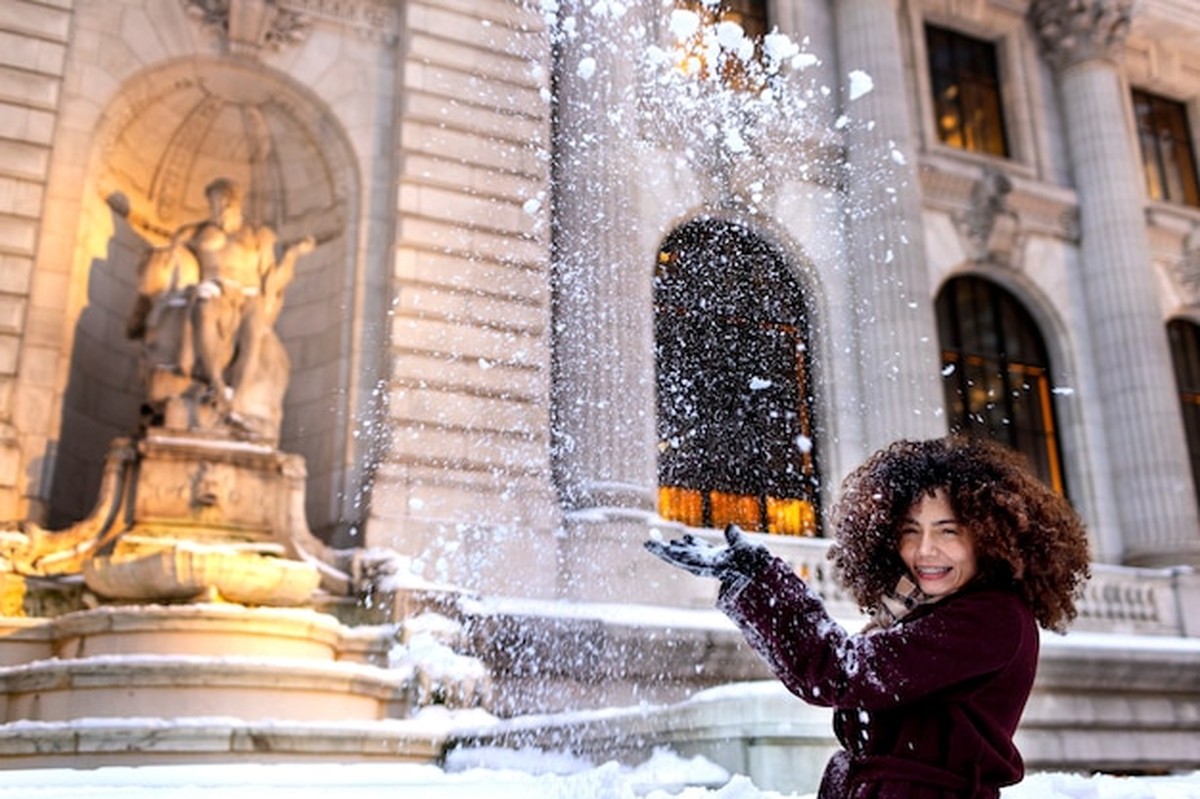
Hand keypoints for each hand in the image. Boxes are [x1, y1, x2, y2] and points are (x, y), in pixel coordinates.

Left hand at [644, 524, 770, 580]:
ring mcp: (712, 562)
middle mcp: (706, 565)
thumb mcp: (747, 550)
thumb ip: (737, 539)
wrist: (763, 576)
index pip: (680, 557)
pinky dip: (690, 544)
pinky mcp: (719, 559)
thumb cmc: (755, 564)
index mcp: (707, 564)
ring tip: (663, 540)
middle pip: (679, 557)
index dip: (663, 551)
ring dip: (675, 548)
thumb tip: (730, 527)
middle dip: (663, 549)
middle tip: (648, 542)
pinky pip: (700, 551)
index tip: (649, 545)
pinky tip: (685, 537)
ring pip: (688, 554)